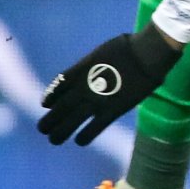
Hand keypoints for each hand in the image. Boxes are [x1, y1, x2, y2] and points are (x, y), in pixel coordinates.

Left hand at [37, 24, 181, 144]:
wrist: (146, 54)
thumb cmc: (128, 47)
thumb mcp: (100, 52)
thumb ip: (90, 64)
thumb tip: (91, 69)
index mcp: (78, 72)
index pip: (56, 89)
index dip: (49, 99)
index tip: (47, 105)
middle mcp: (81, 89)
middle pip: (58, 109)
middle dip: (48, 121)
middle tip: (43, 129)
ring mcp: (95, 101)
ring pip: (70, 123)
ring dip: (59, 133)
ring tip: (54, 140)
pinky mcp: (112, 111)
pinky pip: (93, 129)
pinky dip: (85, 137)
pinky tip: (80, 141)